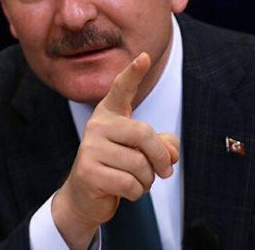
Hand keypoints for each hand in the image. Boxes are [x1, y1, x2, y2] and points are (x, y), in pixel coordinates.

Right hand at [51, 52, 180, 248]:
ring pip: (139, 163)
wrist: (85, 196)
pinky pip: (129, 183)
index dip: (134, 73)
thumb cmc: (118, 166)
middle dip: (161, 157)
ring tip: (138, 181)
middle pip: (143, 133)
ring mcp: (90, 147)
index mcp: (110, 113)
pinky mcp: (87, 171)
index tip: (144, 57)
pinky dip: (136, 192)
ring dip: (147, 179)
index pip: (122, 89)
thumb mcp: (143, 151)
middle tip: (166, 172)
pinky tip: (126, 191)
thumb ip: (162, 145)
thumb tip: (169, 154)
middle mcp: (97, 125)